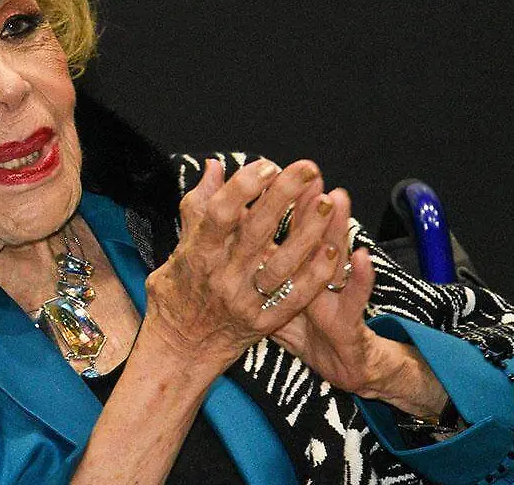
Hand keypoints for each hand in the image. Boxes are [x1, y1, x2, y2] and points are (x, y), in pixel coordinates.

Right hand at [142, 158, 343, 373]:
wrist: (180, 347)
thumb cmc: (179, 288)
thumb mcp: (182, 244)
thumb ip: (199, 204)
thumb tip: (216, 166)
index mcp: (198, 253)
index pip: (221, 214)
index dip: (244, 187)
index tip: (267, 166)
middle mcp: (221, 276)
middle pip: (255, 232)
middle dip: (283, 196)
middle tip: (307, 168)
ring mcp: (243, 302)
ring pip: (281, 265)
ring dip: (307, 234)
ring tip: (328, 203)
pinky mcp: (263, 323)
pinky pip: (294, 298)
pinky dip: (315, 274)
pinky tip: (334, 249)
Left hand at [270, 192, 447, 416]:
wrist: (339, 366)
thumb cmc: (304, 327)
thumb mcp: (274, 295)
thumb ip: (255, 262)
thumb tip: (229, 231)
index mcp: (293, 267)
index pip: (287, 231)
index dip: (282, 205)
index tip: (271, 174)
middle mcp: (317, 273)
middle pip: (312, 235)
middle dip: (307, 204)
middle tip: (308, 174)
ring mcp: (337, 294)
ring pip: (336, 256)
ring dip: (337, 228)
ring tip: (338, 198)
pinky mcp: (352, 320)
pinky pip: (356, 298)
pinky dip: (360, 277)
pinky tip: (362, 256)